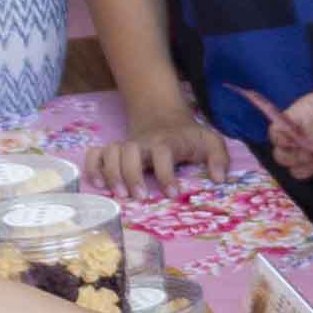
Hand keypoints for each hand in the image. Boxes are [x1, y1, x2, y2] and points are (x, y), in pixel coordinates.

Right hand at [96, 96, 238, 196]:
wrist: (163, 115)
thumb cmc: (189, 136)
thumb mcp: (211, 141)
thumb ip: (219, 158)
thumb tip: (219, 179)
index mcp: (168, 141)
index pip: (164, 153)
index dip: (166, 174)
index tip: (174, 193)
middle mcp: (144, 143)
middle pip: (130, 151)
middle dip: (132, 174)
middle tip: (140, 197)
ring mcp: (126, 145)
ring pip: (110, 152)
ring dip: (112, 173)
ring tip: (120, 195)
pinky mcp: (114, 149)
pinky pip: (95, 154)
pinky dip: (92, 167)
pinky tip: (98, 185)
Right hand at [270, 69, 312, 178]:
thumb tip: (305, 142)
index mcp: (304, 112)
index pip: (277, 129)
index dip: (280, 140)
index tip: (294, 143)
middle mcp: (310, 131)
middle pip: (284, 153)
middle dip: (292, 158)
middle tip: (311, 154)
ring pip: (300, 168)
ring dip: (307, 168)